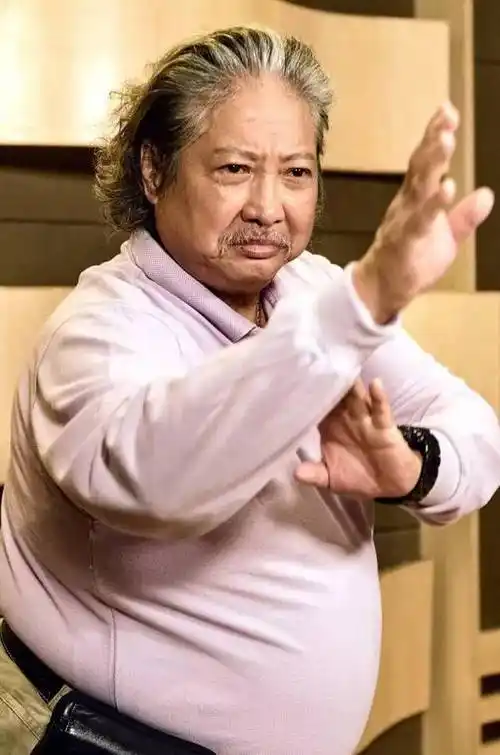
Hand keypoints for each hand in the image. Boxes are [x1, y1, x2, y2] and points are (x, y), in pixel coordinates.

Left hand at [295, 378, 421, 499]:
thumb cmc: (357, 476)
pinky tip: (375, 384)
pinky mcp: (384, 425)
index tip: (294, 383)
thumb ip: (315, 474)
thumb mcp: (331, 479)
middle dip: (328, 383)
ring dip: (352, 386)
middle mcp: (346, 418)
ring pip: (356, 398)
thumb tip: (296, 473)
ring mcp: (365, 419)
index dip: (307, 397)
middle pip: (335, 397)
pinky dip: (378, 397)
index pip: (316, 407)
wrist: (390, 486)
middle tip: (317, 365)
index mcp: (330, 427)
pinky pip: (381, 409)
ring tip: (345, 370)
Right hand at [353, 102, 493, 322]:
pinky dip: (433, 204)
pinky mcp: (405, 242)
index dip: (435, 136)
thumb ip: (465, 217)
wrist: (383, 291)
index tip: (446, 110)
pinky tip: (448, 187)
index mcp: (416, 199)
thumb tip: (487, 195)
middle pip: (420, 167)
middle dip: (433, 140)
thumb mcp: (447, 239)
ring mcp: (404, 221)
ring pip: (419, 187)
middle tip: (446, 115)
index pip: (426, 163)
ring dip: (433, 163)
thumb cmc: (412, 261)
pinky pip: (419, 220)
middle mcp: (408, 204)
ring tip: (446, 140)